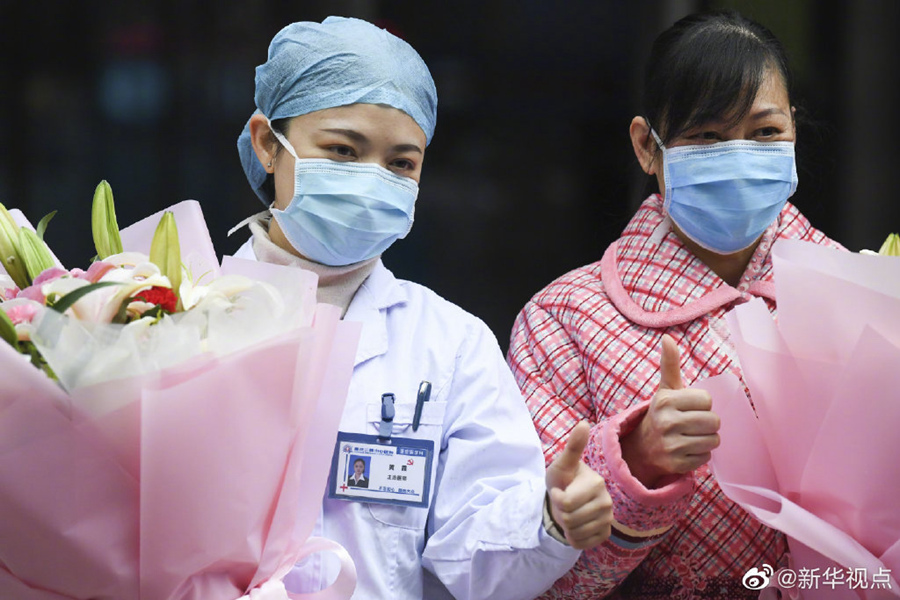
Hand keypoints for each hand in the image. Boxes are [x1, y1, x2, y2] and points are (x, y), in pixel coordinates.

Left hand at [545, 421, 612, 548]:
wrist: (567, 498)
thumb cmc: (563, 479)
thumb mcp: (562, 464)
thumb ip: (572, 447)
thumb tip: (583, 422)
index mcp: (597, 483)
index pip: (564, 503)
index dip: (555, 496)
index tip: (559, 488)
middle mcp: (607, 502)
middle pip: (569, 519)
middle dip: (560, 511)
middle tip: (564, 501)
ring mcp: (608, 519)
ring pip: (574, 532)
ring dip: (565, 524)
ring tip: (569, 511)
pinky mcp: (605, 534)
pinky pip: (582, 543)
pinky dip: (573, 537)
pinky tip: (576, 524)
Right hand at [621, 334, 719, 487]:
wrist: (641, 448)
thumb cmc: (662, 413)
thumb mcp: (665, 389)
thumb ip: (670, 364)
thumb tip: (667, 337)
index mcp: (665, 401)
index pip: (706, 400)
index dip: (702, 404)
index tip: (689, 407)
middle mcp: (666, 422)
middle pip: (713, 421)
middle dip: (707, 423)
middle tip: (693, 424)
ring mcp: (671, 445)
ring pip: (713, 441)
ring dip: (706, 440)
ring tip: (691, 436)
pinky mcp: (676, 464)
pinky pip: (706, 458)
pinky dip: (700, 455)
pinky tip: (687, 450)